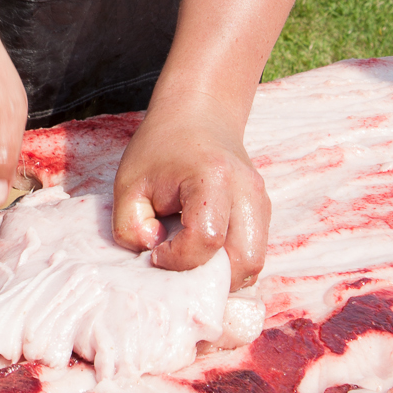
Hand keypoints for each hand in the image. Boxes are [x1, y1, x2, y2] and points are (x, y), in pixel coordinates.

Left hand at [112, 104, 269, 289]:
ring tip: (190, 259)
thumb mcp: (129, 182)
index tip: (155, 252)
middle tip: (178, 266)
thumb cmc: (160, 148)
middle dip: (209, 279)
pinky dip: (230, 264)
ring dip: (223, 275)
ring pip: (254, 264)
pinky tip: (204, 251)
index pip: (206, 239)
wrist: (199, 114)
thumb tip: (153, 253)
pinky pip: (254, 253)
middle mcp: (247, 192)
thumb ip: (130, 226)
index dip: (177, 258)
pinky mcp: (263, 212)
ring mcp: (261, 202)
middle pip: (245, 262)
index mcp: (213, 178)